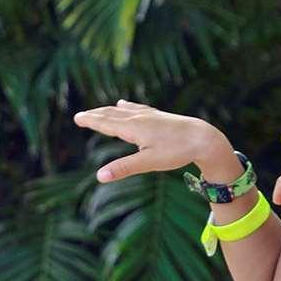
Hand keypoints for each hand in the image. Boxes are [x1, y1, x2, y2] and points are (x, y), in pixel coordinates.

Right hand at [72, 101, 234, 185]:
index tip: (77, 118)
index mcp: (133, 128)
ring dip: (108, 111)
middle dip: (96, 115)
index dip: (91, 121)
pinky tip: (124, 103)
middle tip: (80, 116)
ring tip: (98, 111)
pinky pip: (136, 108)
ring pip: (123, 110)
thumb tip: (99, 177)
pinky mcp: (159, 116)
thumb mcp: (148, 163)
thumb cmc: (176, 151)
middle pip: (112, 114)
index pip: (106, 123)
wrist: (203, 138)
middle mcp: (139, 117)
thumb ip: (123, 168)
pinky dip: (125, 106)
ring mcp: (150, 115)